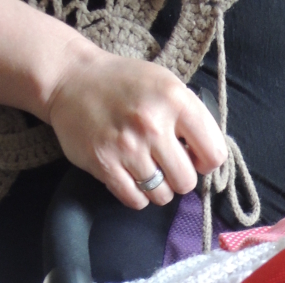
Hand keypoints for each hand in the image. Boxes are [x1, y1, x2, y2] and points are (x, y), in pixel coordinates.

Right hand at [47, 41, 227, 209]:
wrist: (71, 79)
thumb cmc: (124, 84)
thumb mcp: (166, 84)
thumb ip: (191, 117)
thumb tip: (208, 158)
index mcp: (174, 99)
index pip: (214, 153)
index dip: (207, 161)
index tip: (195, 157)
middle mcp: (152, 123)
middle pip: (187, 181)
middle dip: (180, 178)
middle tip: (167, 164)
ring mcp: (126, 146)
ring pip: (162, 195)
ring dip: (158, 189)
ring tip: (147, 169)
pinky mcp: (104, 164)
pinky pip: (135, 201)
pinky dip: (137, 195)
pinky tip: (132, 177)